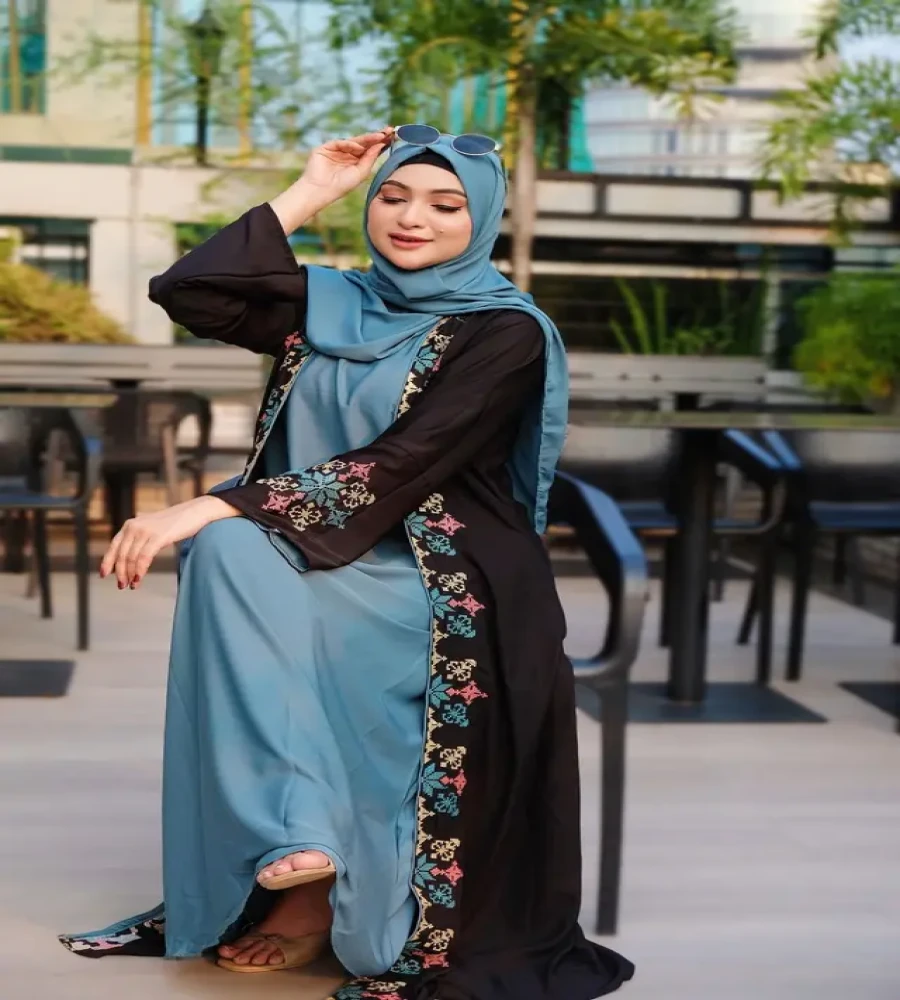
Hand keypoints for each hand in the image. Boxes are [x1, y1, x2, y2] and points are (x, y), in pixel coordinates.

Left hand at [100, 495, 237, 589]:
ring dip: (130, 574)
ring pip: (131, 558)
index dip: (107, 561)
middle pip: (121, 554)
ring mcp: (145, 531)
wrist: (195, 512)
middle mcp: (134, 526)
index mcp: (131, 524)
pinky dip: (139, 570)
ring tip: (133, 585)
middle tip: (122, 585)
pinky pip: (143, 558)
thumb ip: (140, 538)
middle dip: (120, 572)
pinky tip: (139, 578)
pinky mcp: (157, 537)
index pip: (114, 545)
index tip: (104, 574)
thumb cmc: (176, 522)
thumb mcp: (152, 528)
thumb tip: (130, 558)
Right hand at [298, 128, 393, 202]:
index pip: (369, 150)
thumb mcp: (360, 173)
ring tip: (379, 137)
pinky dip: (350, 144)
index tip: (392, 137)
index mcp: (356, 162)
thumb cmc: (341, 186)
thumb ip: (370, 158)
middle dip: (376, 137)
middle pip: (364, 143)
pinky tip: (359, 147)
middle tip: (388, 131)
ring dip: (367, 138)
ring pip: (354, 141)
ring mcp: (337, 150)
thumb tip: (381, 144)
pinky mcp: (326, 147)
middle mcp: (347, 155)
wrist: (321, 190)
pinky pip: (341, 142)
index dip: (380, 144)